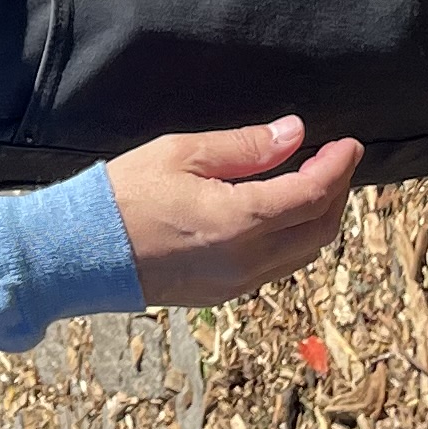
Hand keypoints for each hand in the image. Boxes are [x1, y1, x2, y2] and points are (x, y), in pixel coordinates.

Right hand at [108, 117, 362, 305]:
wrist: (78, 252)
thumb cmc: (123, 194)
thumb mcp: (182, 153)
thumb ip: (244, 146)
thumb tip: (294, 133)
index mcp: (239, 221)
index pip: (312, 195)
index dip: (337, 167)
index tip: (350, 144)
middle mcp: (247, 260)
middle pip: (319, 230)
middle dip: (337, 193)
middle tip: (335, 160)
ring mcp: (236, 284)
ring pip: (302, 255)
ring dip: (318, 219)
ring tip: (313, 184)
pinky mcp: (222, 295)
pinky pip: (277, 268)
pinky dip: (293, 239)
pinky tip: (280, 215)